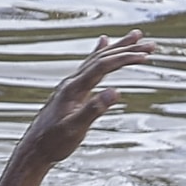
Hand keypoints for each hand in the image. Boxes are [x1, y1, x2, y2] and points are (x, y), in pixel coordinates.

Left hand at [15, 29, 154, 166]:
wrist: (35, 149)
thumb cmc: (54, 142)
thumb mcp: (75, 129)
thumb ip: (93, 110)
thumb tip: (115, 92)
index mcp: (74, 88)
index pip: (102, 66)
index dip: (124, 59)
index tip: (145, 56)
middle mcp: (72, 81)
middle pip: (102, 58)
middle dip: (127, 49)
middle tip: (150, 44)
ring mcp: (71, 85)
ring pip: (97, 59)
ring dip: (117, 47)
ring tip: (135, 36)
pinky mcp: (72, 90)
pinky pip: (89, 66)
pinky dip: (99, 52)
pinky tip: (103, 43)